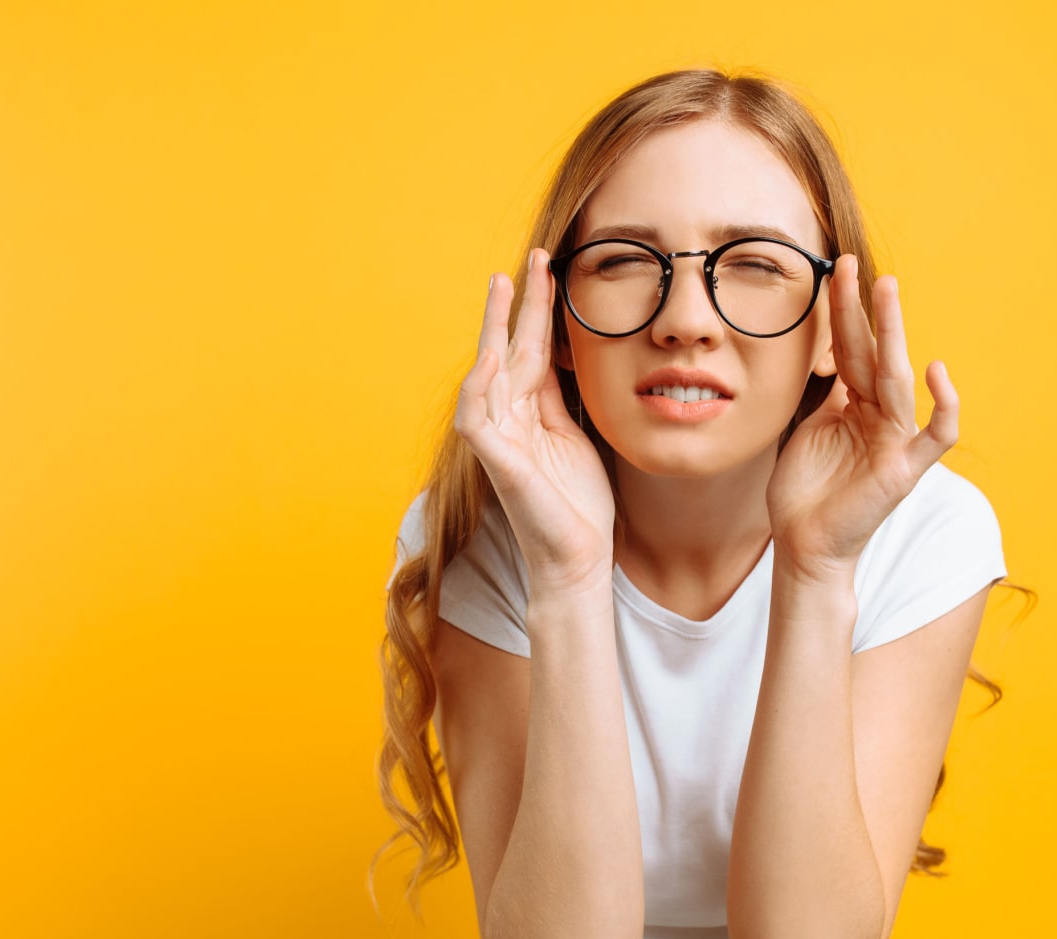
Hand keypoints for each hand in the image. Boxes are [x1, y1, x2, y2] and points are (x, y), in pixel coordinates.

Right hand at [454, 249, 615, 590]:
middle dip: (515, 305)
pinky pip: (477, 419)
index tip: (551, 270)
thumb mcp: (579, 437)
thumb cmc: (578, 505)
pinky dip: (480, 388)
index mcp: (533, 413)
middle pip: (508, 350)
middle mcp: (510, 420)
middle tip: (527, 261)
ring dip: (493, 329)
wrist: (577, 559)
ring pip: (487, 373)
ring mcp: (500, 440)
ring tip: (503, 287)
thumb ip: (566, 400)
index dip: (539, 311)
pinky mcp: (497, 464)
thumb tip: (570, 357)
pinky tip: (492, 357)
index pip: (533, 351)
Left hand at [766, 256, 958, 579]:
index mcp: (855, 404)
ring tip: (886, 291)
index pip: (851, 348)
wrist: (803, 544)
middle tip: (853, 265)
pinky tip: (938, 371)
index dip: (843, 312)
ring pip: (898, 378)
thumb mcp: (808, 429)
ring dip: (892, 332)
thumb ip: (827, 395)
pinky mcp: (904, 468)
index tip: (833, 271)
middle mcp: (879, 415)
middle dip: (865, 308)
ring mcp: (895, 440)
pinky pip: (937, 436)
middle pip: (873, 353)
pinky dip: (945, 406)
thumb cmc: (804, 491)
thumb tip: (834, 355)